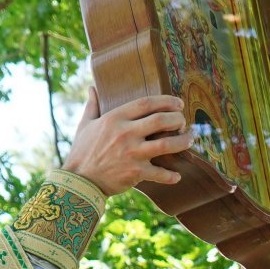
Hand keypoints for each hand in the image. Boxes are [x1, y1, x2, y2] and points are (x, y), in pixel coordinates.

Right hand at [63, 89, 194, 194]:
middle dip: (178, 119)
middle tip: (184, 122)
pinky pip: (160, 174)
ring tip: (190, 140)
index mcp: (116, 118)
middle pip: (161, 120)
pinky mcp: (136, 172)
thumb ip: (92, 105)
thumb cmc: (82, 151)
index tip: (178, 103)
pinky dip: (171, 176)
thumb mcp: (85, 125)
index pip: (147, 103)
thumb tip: (92, 88)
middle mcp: (126, 133)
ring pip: (166, 144)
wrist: (80, 180)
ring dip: (183, 142)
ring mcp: (132, 153)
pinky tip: (178, 175)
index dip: (166, 101)